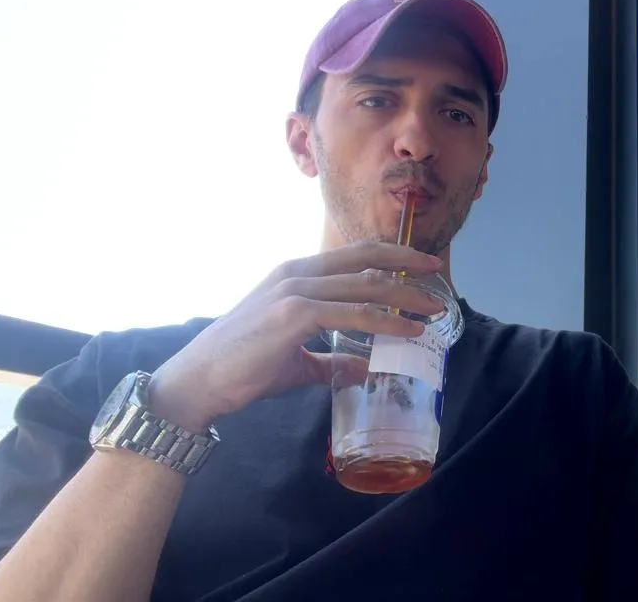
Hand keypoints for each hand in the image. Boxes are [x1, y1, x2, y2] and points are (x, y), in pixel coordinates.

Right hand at [147, 241, 445, 430]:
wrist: (199, 382)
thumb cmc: (243, 367)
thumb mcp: (296, 359)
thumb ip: (330, 360)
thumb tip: (363, 369)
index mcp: (295, 274)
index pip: (353, 255)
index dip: (390, 255)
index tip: (421, 264)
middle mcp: (297, 273)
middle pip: (365, 259)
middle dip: (407, 263)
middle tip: (438, 270)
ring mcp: (295, 290)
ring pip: (365, 285)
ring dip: (406, 296)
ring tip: (435, 307)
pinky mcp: (294, 315)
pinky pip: (353, 314)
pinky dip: (387, 321)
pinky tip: (409, 331)